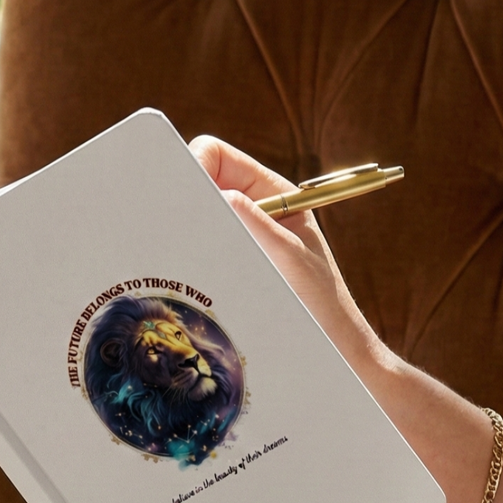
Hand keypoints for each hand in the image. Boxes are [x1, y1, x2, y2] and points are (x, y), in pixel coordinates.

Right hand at [189, 136, 385, 382]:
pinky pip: (195, 246)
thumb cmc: (322, 302)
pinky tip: (186, 266)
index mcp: (271, 192)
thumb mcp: (290, 256)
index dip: (194, 162)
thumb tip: (218, 193)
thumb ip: (256, 222)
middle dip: (182, 194)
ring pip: (192, 217)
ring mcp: (235, 235)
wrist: (332, 346)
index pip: (218, 155)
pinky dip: (186, 250)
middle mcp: (249, 207)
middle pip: (198, 181)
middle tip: (171, 220)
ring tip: (180, 246)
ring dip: (184, 227)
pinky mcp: (224, 261)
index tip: (180, 190)